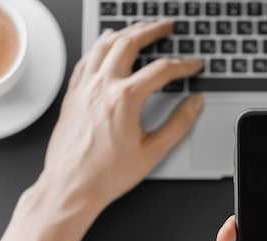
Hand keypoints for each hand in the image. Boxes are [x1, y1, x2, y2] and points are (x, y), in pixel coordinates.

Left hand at [38, 21, 203, 213]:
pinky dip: (99, 46)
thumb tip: (195, 103)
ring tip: (138, 29)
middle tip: (165, 27)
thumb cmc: (106, 175)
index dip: (183, 65)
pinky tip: (105, 46)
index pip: (162, 70)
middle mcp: (102, 87)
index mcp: (125, 99)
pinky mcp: (73, 94)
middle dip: (151, 30)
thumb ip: (179, 124)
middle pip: (129, 43)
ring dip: (125, 32)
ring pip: (104, 45)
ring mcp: (84, 88)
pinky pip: (86, 59)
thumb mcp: (153, 152)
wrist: (71, 186)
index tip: (193, 66)